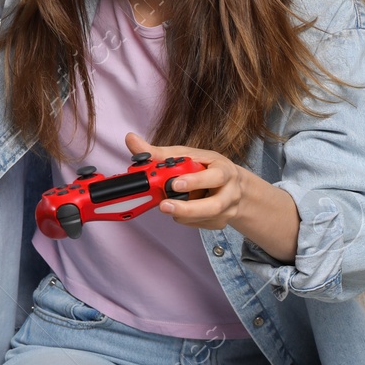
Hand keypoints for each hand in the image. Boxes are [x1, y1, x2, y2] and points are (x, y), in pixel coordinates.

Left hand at [124, 132, 299, 259]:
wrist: (233, 187)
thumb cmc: (207, 167)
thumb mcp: (187, 155)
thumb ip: (159, 153)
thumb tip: (131, 140)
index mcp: (224, 170)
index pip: (215, 177)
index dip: (195, 181)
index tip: (174, 183)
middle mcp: (230, 192)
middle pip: (213, 205)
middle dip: (187, 208)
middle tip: (164, 206)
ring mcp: (227, 210)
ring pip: (206, 217)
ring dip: (183, 215)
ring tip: (167, 207)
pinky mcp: (220, 222)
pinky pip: (200, 224)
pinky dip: (185, 219)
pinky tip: (179, 211)